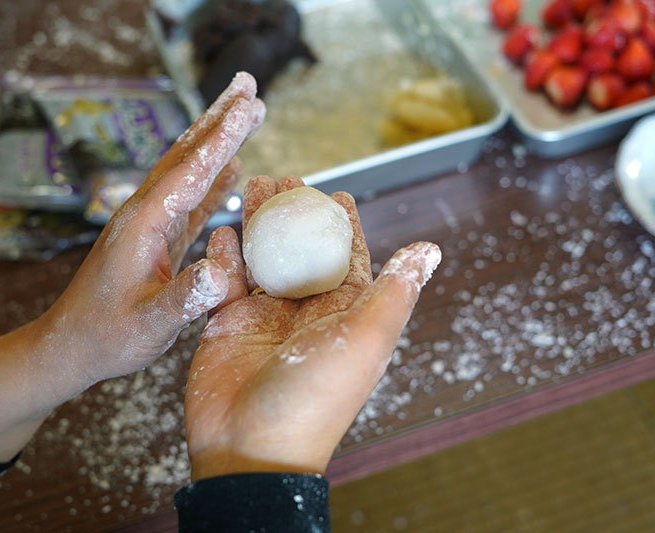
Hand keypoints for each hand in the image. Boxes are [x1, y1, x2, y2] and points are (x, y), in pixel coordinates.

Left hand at [0, 73, 264, 462]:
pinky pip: (189, 199)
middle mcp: (144, 213)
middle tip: (248, 85)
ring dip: (217, 140)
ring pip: (188, 170)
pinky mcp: (155, 239)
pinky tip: (231, 169)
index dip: (222, 139)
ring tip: (244, 112)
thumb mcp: (150, 324)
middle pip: (186, 154)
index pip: (190, 172)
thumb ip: (185, 298)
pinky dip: (212, 177)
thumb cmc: (107, 337)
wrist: (71, 347)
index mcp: (144, 224)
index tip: (249, 107)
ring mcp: (149, 224)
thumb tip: (223, 271)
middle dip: (219, 119)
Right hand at [184, 177, 440, 480]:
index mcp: (344, 314)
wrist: (251, 448)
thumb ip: (395, 291)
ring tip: (253, 187)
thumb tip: (431, 248)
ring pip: (265, 258)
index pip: (348, 258)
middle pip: (303, 251)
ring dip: (260, 224)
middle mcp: (306, 312)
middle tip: (284, 179)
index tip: (337, 195)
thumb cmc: (316, 398)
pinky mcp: (228, 323)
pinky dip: (225, 254)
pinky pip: (227, 280)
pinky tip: (223, 232)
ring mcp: (265, 317)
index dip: (344, 227)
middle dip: (295, 214)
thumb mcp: (365, 340)